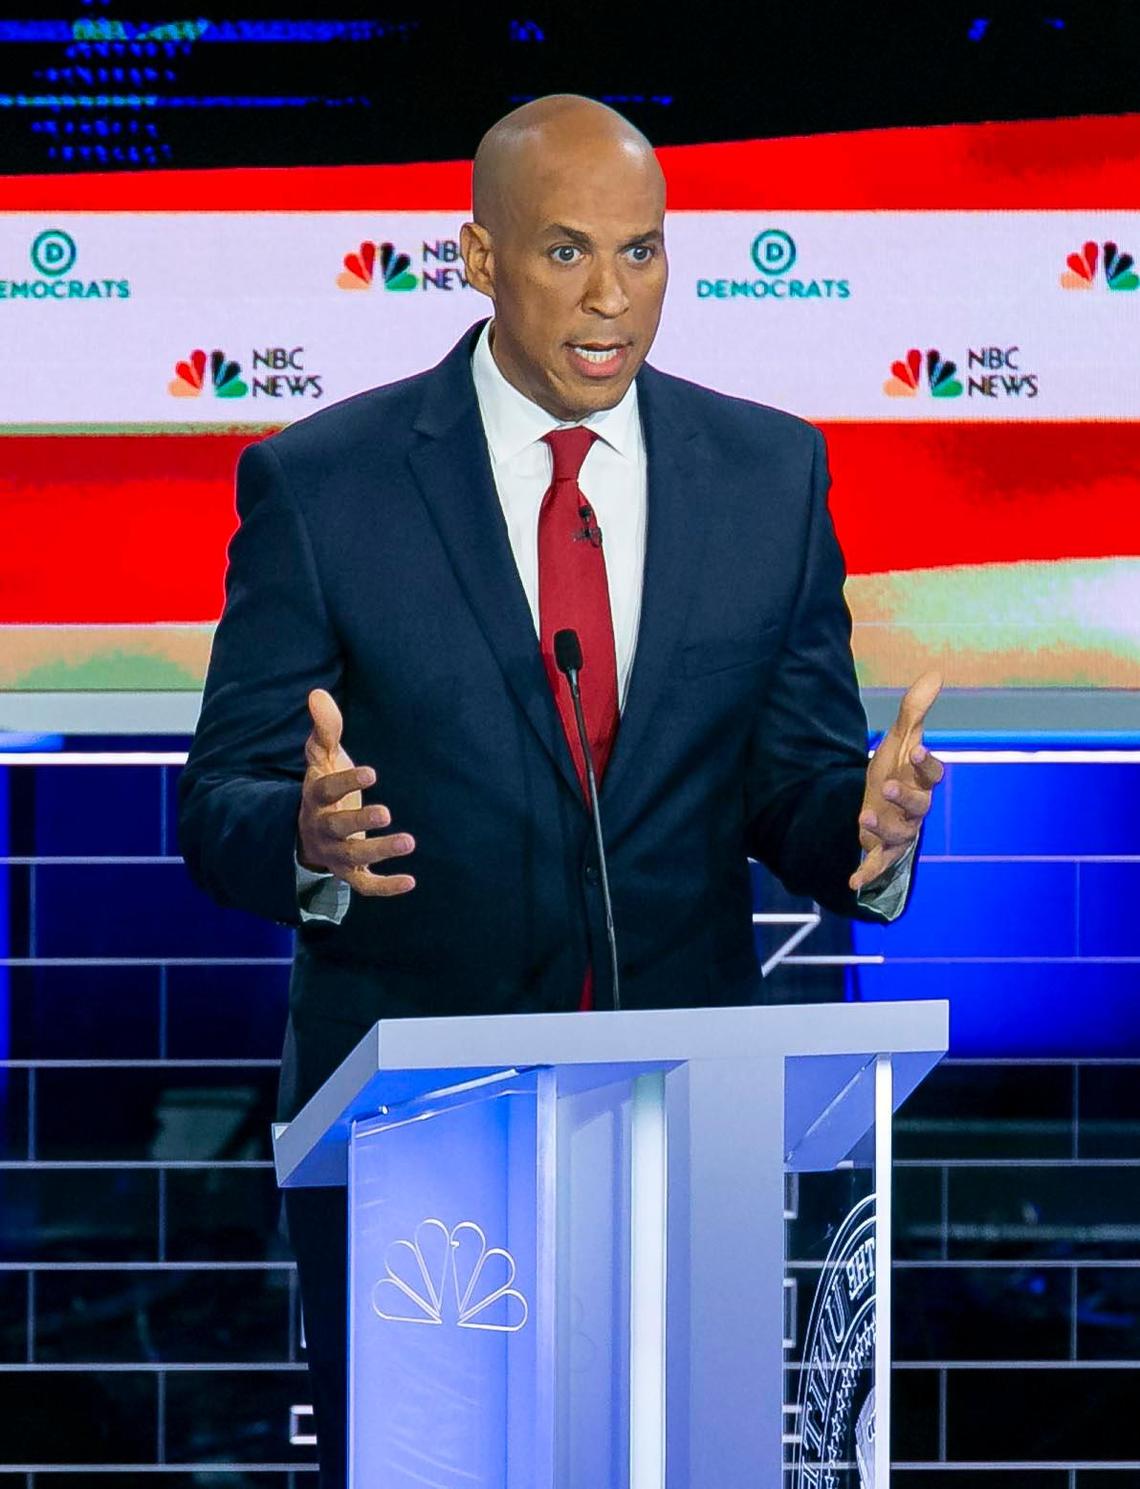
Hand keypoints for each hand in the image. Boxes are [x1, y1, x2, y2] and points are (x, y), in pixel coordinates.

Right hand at [297, 688, 414, 897]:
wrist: (306, 833)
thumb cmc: (323, 788)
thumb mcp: (321, 758)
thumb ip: (324, 729)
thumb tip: (317, 694)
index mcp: (315, 797)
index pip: (327, 789)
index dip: (347, 782)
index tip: (372, 772)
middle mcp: (322, 828)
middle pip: (338, 827)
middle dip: (360, 821)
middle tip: (386, 812)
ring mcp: (335, 853)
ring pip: (354, 857)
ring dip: (380, 851)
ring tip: (409, 841)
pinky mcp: (349, 873)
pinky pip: (365, 885)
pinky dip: (386, 887)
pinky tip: (411, 881)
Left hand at [850, 672, 944, 893]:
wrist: (879, 806)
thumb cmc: (896, 771)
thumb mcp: (900, 740)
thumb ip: (915, 710)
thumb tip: (935, 673)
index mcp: (921, 782)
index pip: (933, 774)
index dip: (927, 763)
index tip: (918, 749)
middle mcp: (915, 809)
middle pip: (918, 805)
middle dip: (904, 796)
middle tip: (887, 784)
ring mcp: (900, 832)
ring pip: (897, 833)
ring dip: (881, 827)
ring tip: (862, 816)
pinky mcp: (882, 851)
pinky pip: (878, 865)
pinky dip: (867, 874)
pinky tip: (853, 883)